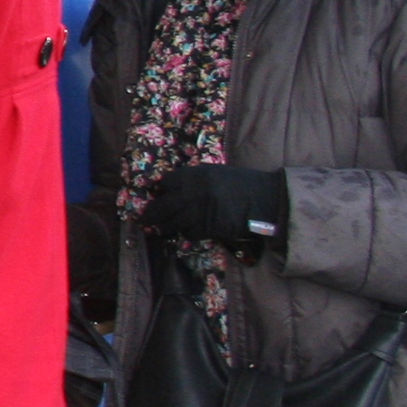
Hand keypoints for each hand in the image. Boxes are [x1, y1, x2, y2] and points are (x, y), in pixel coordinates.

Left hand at [141, 165, 287, 248]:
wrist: (264, 199)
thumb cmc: (241, 183)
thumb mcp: (214, 173)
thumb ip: (192, 180)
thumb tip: (171, 189)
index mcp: (192, 175)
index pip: (164, 183)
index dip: (159, 190)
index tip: (155, 194)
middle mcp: (190, 193)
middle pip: (159, 206)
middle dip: (149, 214)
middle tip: (143, 219)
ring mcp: (197, 212)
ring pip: (170, 223)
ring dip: (165, 226)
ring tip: (160, 228)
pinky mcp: (206, 229)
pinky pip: (188, 233)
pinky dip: (186, 233)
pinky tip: (189, 230)